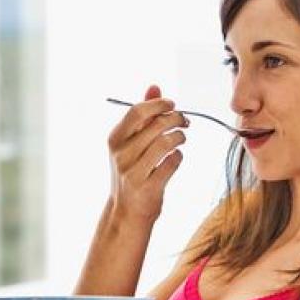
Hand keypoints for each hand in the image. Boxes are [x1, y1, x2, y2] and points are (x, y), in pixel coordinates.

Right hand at [106, 83, 189, 223]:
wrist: (126, 212)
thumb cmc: (132, 172)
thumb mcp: (131, 143)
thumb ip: (143, 115)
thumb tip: (155, 86)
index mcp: (115, 139)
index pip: (138, 111)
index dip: (159, 104)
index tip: (172, 105)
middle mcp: (121, 154)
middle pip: (156, 125)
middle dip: (176, 119)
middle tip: (185, 121)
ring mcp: (133, 172)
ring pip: (166, 143)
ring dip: (179, 137)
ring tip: (181, 138)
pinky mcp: (148, 187)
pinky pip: (172, 163)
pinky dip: (178, 157)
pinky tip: (175, 158)